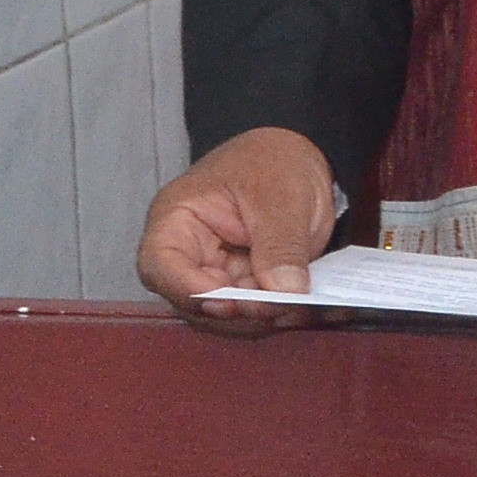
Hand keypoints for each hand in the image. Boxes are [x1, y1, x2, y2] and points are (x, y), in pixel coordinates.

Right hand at [136, 128, 344, 326]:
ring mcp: (218, 274)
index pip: (159, 265)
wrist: (296, 158)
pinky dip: (287, 313)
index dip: (189, 291)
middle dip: (240, 311)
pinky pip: (260, 310)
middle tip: (283, 306)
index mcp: (176, 221)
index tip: (229, 302)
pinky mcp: (247, 287)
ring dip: (267, 318)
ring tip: (308, 308)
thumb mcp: (280, 195)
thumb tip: (283, 291)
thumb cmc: (272, 162)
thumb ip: (280, 244)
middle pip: (195, 302)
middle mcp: (190, 255)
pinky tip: (316, 309)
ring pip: (229, 316)